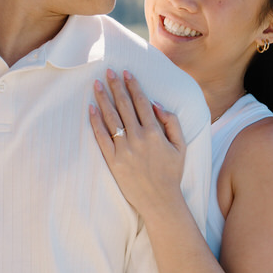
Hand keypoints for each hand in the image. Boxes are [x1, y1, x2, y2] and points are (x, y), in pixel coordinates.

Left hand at [89, 69, 185, 218]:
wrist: (160, 200)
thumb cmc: (172, 173)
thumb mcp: (181, 146)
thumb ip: (172, 122)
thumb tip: (156, 104)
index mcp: (155, 132)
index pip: (141, 102)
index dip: (133, 85)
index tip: (126, 73)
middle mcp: (138, 138)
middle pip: (124, 106)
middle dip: (116, 86)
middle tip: (108, 71)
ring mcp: (124, 149)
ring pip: (111, 118)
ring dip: (104, 99)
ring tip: (97, 84)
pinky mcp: (113, 160)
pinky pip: (102, 137)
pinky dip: (96, 122)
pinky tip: (91, 108)